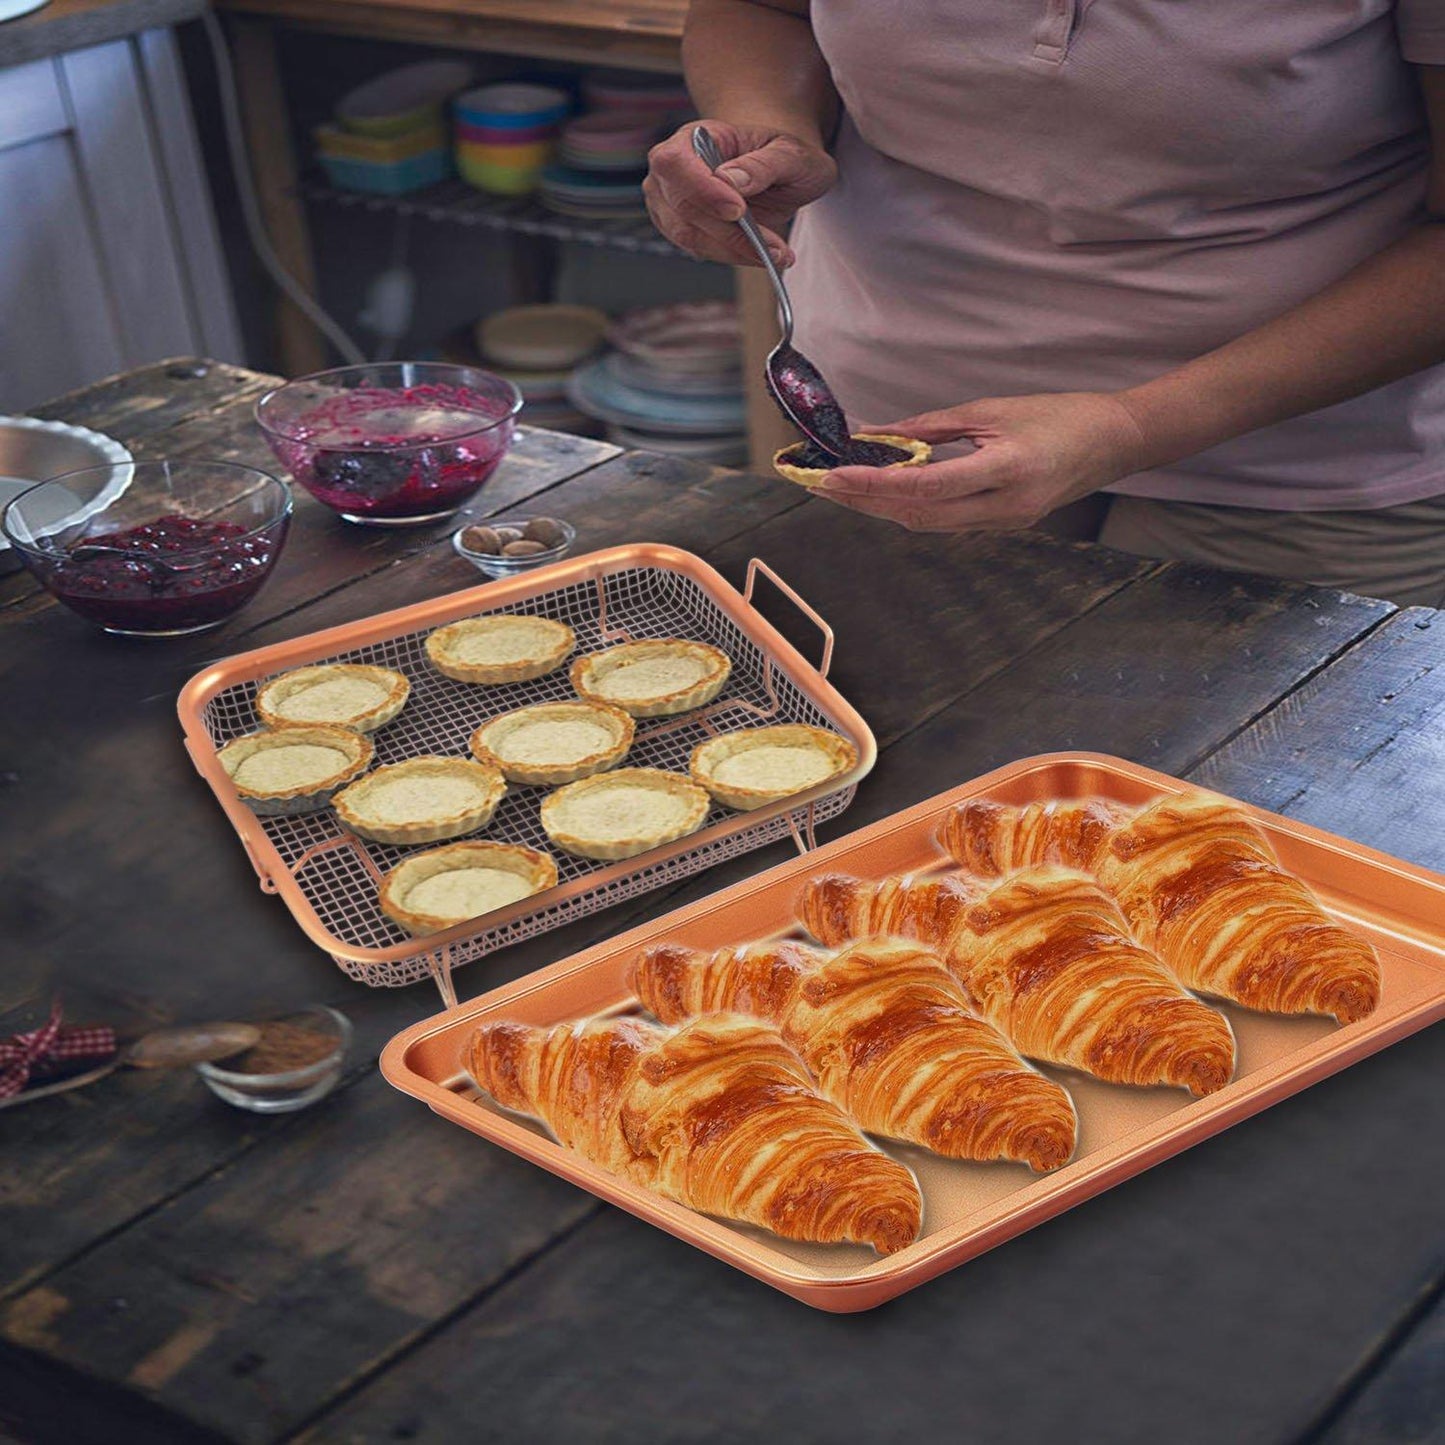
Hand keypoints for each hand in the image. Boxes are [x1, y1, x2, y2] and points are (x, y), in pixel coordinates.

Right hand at [644, 119, 836, 267]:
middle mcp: (674, 171)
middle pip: (682, 206)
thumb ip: (762, 164)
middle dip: (727, 230)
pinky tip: (765, 254)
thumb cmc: (779, 156)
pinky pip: (702, 250)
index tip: (738, 211)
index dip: (702, 190)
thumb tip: (732, 180)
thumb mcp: (787, 153)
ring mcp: (673, 204)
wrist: (779, 176)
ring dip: (734, 249)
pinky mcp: (684, 231)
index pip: (675, 162)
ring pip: (689, 236)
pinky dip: (735, 256)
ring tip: (776, 252)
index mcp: (694, 137)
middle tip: (770, 243)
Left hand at [817, 392, 1151, 532]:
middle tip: (823, 485)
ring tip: (844, 490)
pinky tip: (885, 494)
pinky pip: (946, 522)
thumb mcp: (992, 410)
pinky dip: (910, 508)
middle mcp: (1005, 506)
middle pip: (917, 515)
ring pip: (928, 524)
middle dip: (865, 503)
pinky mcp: (1004, 526)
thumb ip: (930, 427)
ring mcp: (1006, 523)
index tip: (834, 476)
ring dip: (882, 509)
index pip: (925, 486)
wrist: (1114, 443)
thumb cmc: (1060, 417)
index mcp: (1007, 469)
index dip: (874, 485)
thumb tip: (877, 434)